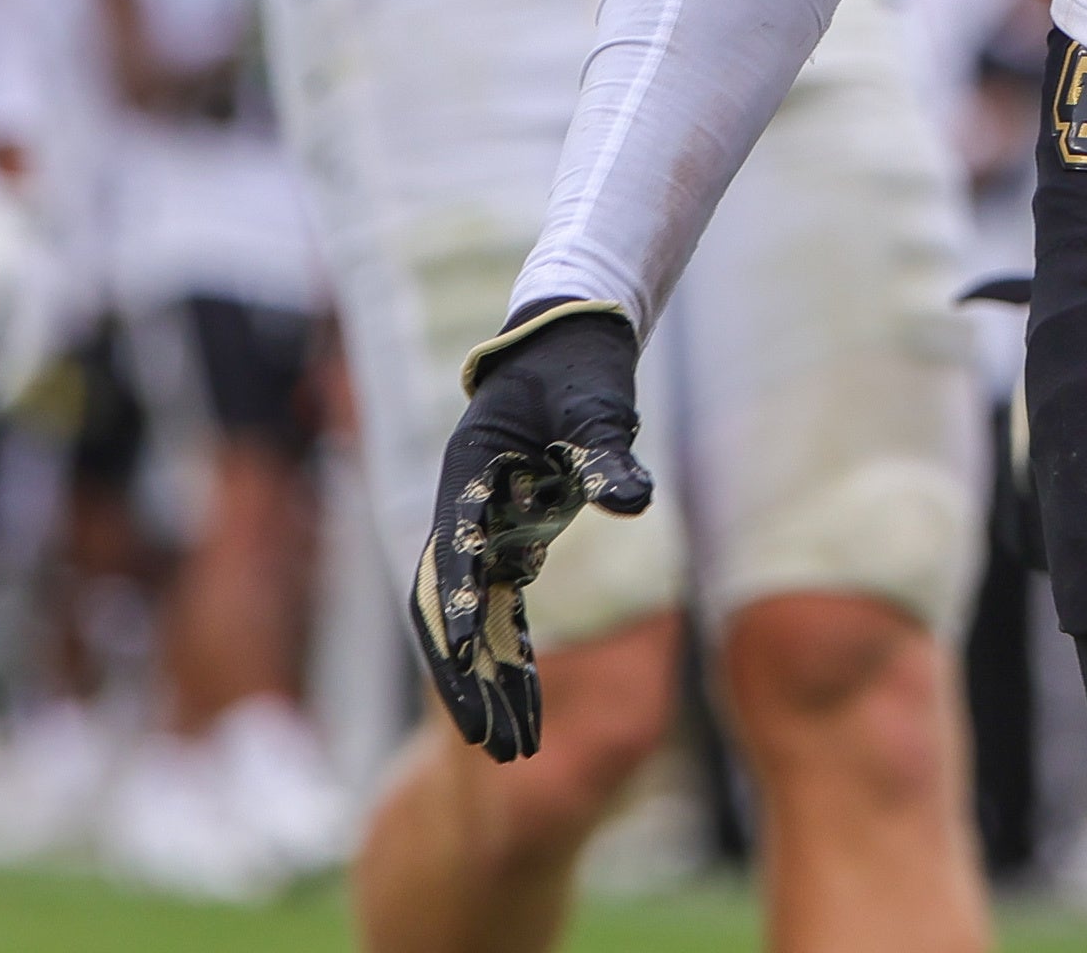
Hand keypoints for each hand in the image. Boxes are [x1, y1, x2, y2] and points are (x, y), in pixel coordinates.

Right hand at [411, 300, 652, 759]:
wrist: (570, 338)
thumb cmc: (581, 368)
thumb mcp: (596, 406)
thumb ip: (608, 455)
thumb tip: (636, 502)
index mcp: (469, 474)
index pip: (453, 557)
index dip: (456, 615)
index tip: (463, 666)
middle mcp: (464, 511)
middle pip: (450, 609)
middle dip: (466, 679)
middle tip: (492, 745)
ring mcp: (483, 529)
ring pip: (475, 619)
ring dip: (489, 681)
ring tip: (512, 748)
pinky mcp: (511, 538)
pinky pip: (504, 608)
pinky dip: (513, 654)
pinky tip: (526, 702)